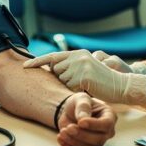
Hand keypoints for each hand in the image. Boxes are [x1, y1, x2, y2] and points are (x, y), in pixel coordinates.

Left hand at [23, 50, 145, 106]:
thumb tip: (52, 69)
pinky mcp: (83, 76)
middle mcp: (77, 56)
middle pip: (55, 71)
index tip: (24, 66)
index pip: (52, 56)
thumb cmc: (102, 82)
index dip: (37, 62)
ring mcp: (80, 65)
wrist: (121, 86)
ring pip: (62, 80)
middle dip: (62, 79)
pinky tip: (87, 89)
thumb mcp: (85, 69)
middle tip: (78, 82)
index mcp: (77, 53)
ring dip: (69, 86)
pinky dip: (75, 92)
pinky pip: (69, 88)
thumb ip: (70, 67)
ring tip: (85, 85)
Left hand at [55, 92, 116, 145]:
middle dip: (82, 135)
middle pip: (99, 139)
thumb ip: (83, 107)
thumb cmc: (80, 103)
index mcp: (109, 116)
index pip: (106, 124)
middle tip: (69, 127)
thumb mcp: (81, 98)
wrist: (71, 111)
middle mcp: (106, 131)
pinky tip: (60, 138)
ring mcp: (97, 141)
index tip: (80, 122)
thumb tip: (82, 118)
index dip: (94, 125)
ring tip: (62, 131)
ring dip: (74, 141)